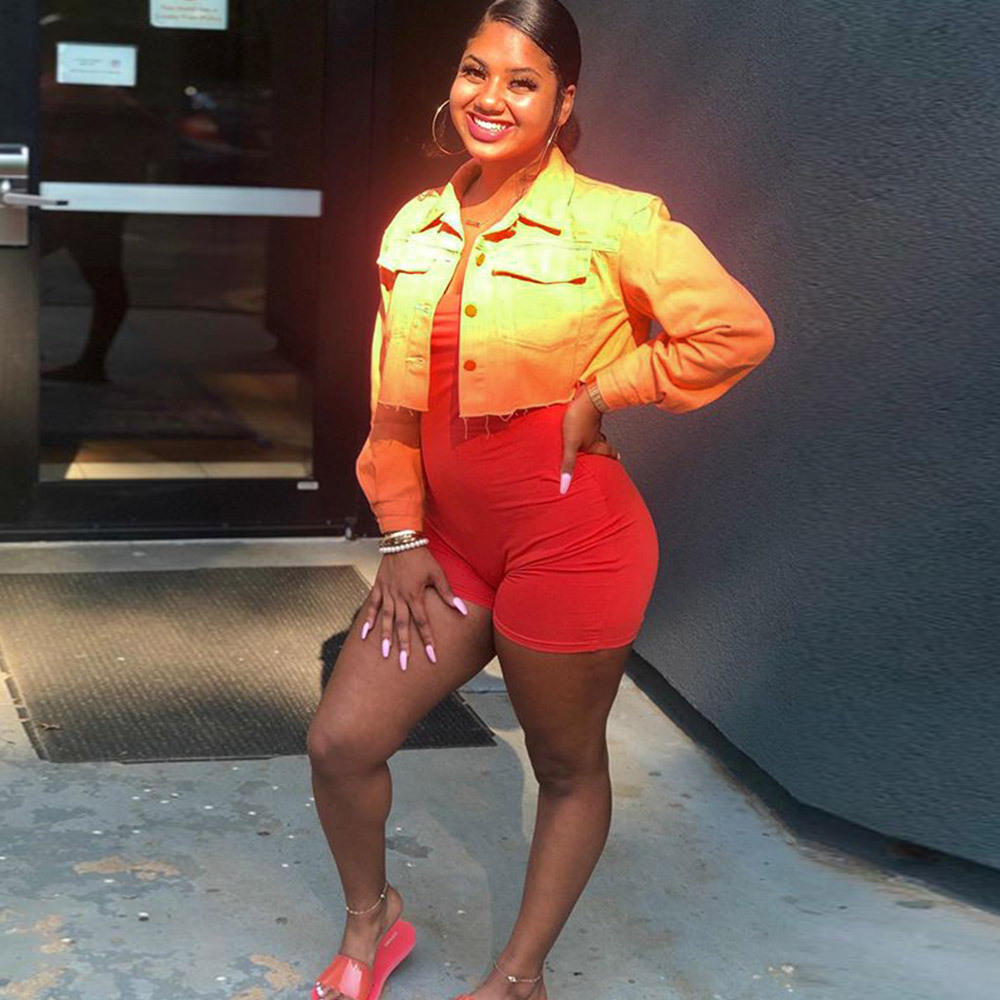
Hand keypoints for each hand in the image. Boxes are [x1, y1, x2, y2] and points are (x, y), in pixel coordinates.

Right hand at [358, 546, 467, 670]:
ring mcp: (387, 593)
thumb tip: (462, 610)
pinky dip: (368, 620)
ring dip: (385, 637)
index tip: (432, 657)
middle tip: (404, 665)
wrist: (402, 540)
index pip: (422, 623)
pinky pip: (371, 606)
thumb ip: (448, 594)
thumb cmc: (422, 556)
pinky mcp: (379, 587)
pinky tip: (365, 635)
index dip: (428, 640)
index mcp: (415, 595)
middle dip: (404, 646)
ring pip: (385, 619)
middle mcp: (399, 597)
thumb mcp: (438, 573)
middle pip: (402, 626)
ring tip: (385, 654)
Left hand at [560, 381, 619, 493]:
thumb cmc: (579, 418)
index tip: (617, 459)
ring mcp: (593, 420)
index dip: (612, 457)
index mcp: (595, 443)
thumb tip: (564, 487)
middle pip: (604, 442)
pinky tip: (580, 418)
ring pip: (597, 430)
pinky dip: (587, 420)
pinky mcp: (587, 408)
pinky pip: (589, 417)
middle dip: (606, 446)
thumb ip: (568, 464)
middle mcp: (597, 433)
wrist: (586, 393)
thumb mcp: (571, 444)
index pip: (608, 453)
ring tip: (591, 437)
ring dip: (595, 434)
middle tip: (609, 450)